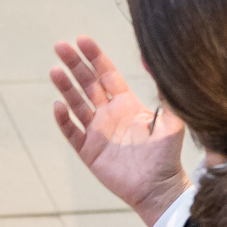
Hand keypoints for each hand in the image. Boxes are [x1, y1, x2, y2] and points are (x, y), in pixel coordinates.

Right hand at [49, 36, 188, 225]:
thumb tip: (157, 61)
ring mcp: (97, 132)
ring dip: (65, 87)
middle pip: (87, 83)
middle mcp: (109, 114)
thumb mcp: (171, 119)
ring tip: (55, 70)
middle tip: (60, 45)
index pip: (106, 73)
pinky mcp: (88, 151)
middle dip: (74, 64)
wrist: (159, 188)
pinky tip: (58, 105)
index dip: (94, 56)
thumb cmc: (167, 154)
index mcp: (126, 103)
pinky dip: (64, 119)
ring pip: (76, 104)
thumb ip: (165, 92)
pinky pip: (72, 132)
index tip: (82, 39)